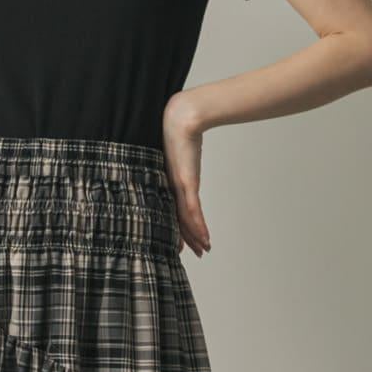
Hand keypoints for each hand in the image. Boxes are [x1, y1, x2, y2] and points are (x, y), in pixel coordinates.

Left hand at [161, 94, 211, 257]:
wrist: (181, 117)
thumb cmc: (176, 128)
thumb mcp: (178, 148)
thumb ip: (181, 155)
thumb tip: (184, 151)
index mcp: (167, 181)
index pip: (172, 210)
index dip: (177, 227)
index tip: (179, 241)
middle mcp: (171, 187)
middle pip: (178, 219)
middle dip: (186, 238)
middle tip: (192, 254)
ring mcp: (178, 186)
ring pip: (185, 219)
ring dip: (195, 237)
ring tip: (202, 251)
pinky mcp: (186, 183)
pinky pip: (192, 211)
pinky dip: (198, 227)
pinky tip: (204, 239)